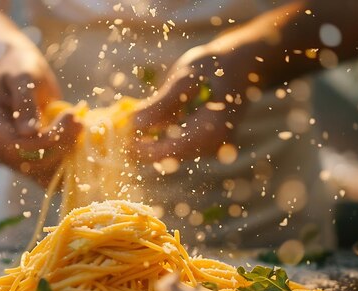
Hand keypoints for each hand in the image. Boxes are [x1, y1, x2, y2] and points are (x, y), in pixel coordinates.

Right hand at [0, 48, 81, 185]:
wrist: (20, 71)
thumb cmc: (20, 67)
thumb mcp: (23, 77)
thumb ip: (24, 103)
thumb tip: (28, 132)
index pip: (13, 144)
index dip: (44, 140)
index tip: (72, 118)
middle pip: (25, 159)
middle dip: (58, 144)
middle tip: (79, 120)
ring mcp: (5, 153)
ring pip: (36, 169)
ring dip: (63, 151)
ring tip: (78, 124)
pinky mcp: (22, 159)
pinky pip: (42, 171)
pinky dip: (62, 159)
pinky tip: (74, 139)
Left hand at [133, 44, 245, 161]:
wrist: (239, 67)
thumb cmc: (213, 67)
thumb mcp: (185, 78)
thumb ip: (161, 103)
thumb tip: (133, 123)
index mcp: (212, 130)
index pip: (172, 150)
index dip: (144, 149)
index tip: (122, 140)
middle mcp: (213, 146)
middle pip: (170, 157)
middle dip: (143, 148)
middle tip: (118, 134)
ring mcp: (209, 148)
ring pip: (170, 154)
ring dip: (148, 144)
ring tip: (128, 128)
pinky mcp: (202, 145)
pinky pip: (175, 147)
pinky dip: (158, 139)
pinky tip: (144, 126)